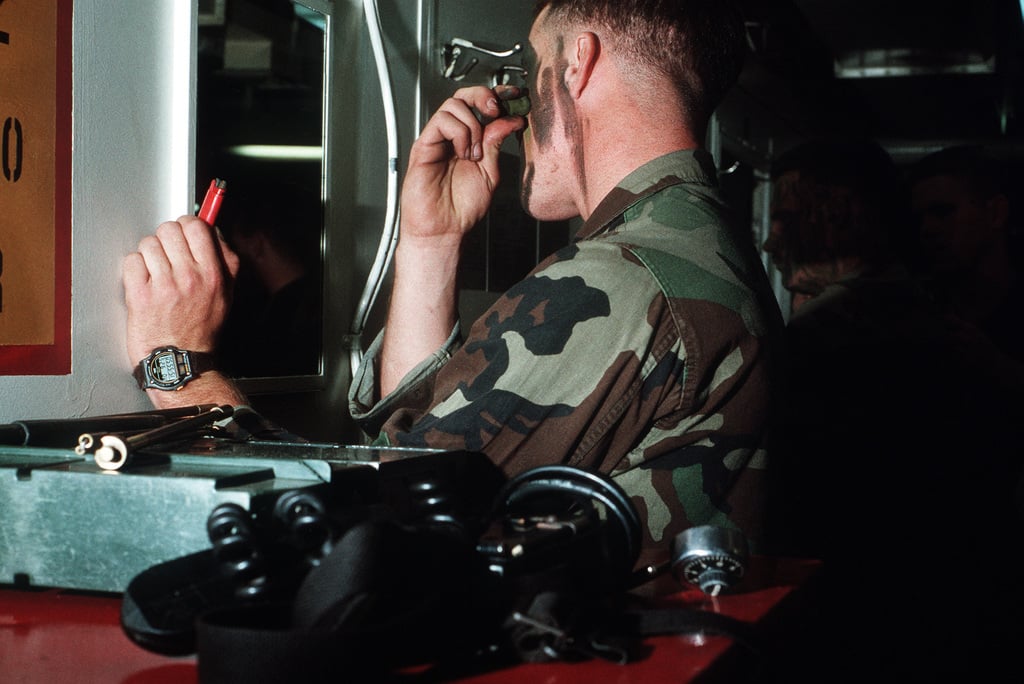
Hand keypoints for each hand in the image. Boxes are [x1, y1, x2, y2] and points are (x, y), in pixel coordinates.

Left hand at [122, 215, 239, 365]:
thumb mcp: (227, 293)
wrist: (180, 361)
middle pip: (169, 229)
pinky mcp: (140, 296)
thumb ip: (225, 260)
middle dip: (166, 239)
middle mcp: (191, 277)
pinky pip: (132, 261)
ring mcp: (164, 286)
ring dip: (150, 255)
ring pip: (148, 243)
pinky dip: (135, 270)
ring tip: (157, 274)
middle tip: (168, 255)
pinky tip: (145, 284)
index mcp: (214, 273)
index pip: (197, 225)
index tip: (184, 232)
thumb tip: (212, 231)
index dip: (187, 225)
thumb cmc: (201, 329)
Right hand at [399, 85, 525, 244]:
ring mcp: (437, 140)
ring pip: (453, 105)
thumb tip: (510, 120)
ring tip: (475, 153)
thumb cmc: (462, 208)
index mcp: (470, 140)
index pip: (479, 106)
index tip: (514, 96)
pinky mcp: (424, 146)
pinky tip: (463, 154)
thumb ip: (496, 144)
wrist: (444, 229)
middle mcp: (452, 136)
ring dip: (472, 125)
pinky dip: (459, 133)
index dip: (497, 95)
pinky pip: (441, 122)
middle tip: (495, 112)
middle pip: (463, 95)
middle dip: (483, 96)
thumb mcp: (490, 172)